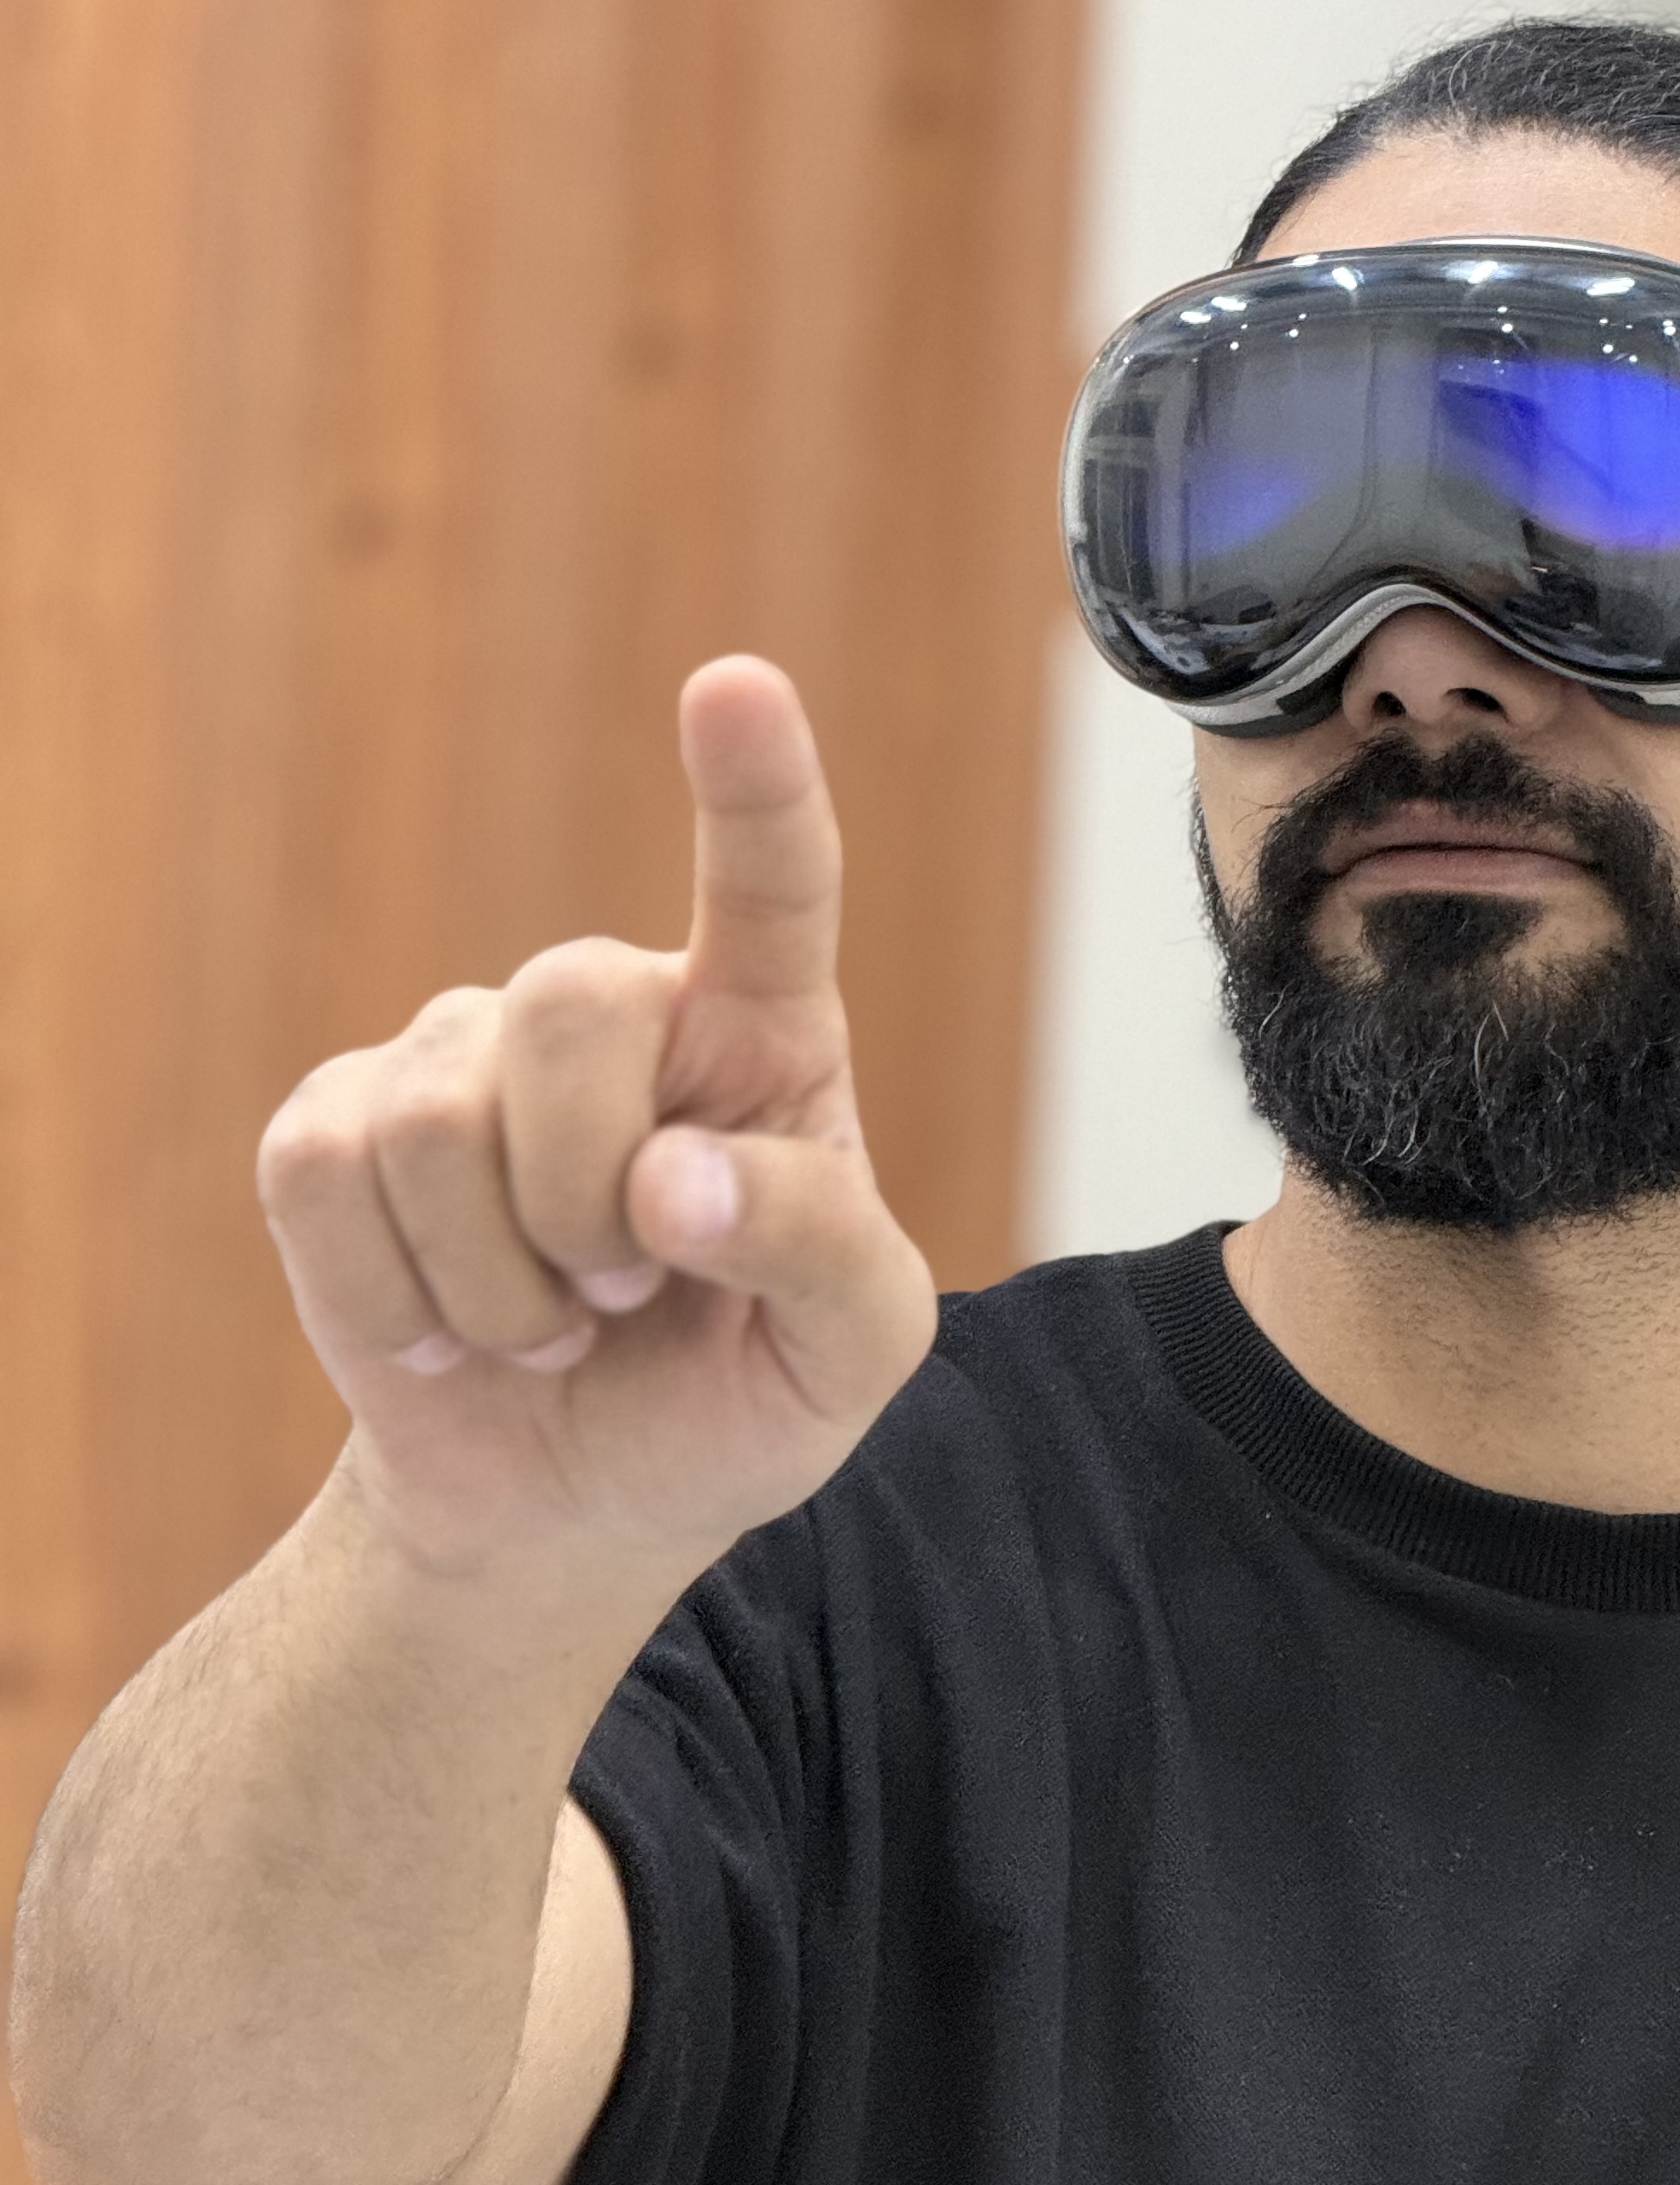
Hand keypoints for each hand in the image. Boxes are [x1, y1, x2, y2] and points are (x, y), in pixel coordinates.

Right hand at [257, 657, 936, 1591]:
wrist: (581, 1497)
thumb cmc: (740, 1396)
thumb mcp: (849, 1354)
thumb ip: (818, 1247)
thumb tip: (675, 1180)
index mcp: (764, 1036)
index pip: (772, 887)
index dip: (755, 787)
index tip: (735, 687)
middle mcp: (614, 1011)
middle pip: (567, 1002)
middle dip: (587, 1198)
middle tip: (627, 1300)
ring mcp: (460, 1055)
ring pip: (433, 1118)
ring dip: (502, 1286)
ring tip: (553, 1330)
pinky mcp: (337, 1124)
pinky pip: (326, 1178)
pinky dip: (397, 1304)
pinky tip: (452, 1338)